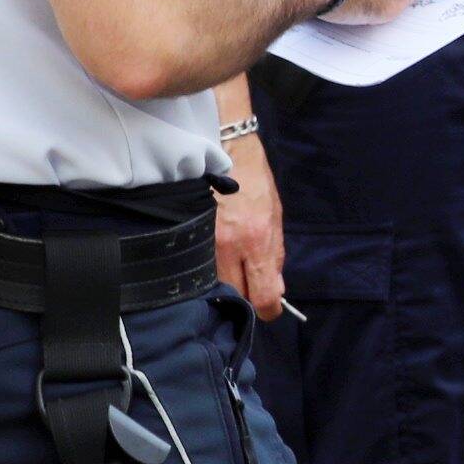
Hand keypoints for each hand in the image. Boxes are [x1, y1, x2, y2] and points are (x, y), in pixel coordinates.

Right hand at [215, 135, 286, 315]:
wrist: (224, 153)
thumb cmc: (255, 184)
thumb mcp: (275, 218)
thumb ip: (274, 256)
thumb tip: (274, 289)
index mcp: (256, 241)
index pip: (261, 296)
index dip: (268, 310)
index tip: (270, 309)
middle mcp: (227, 247)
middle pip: (235, 297)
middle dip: (246, 300)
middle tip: (250, 291)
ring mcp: (204, 243)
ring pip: (214, 286)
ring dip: (225, 287)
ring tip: (233, 275)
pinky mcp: (188, 237)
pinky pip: (198, 268)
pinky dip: (208, 272)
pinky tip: (214, 263)